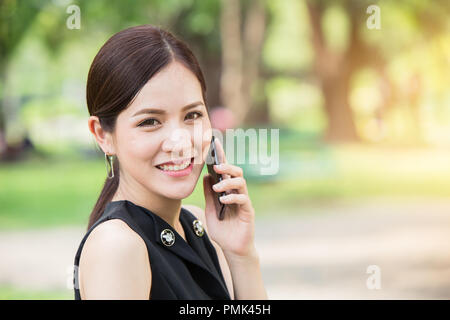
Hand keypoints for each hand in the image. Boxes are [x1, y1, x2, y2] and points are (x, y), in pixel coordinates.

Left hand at [203, 138, 256, 258]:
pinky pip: (243, 199)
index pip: (225, 171)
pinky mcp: (248, 212)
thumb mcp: (211, 210)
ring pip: (241, 183)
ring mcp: (244, 201)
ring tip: (217, 188)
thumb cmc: (222, 230)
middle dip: (227, 167)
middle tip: (218, 167)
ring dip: (229, 182)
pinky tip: (224, 200)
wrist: (232, 249)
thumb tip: (206, 176)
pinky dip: (233, 197)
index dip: (222, 157)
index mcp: (228, 190)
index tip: (215, 144)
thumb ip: (209, 194)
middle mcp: (237, 193)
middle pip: (237, 173)